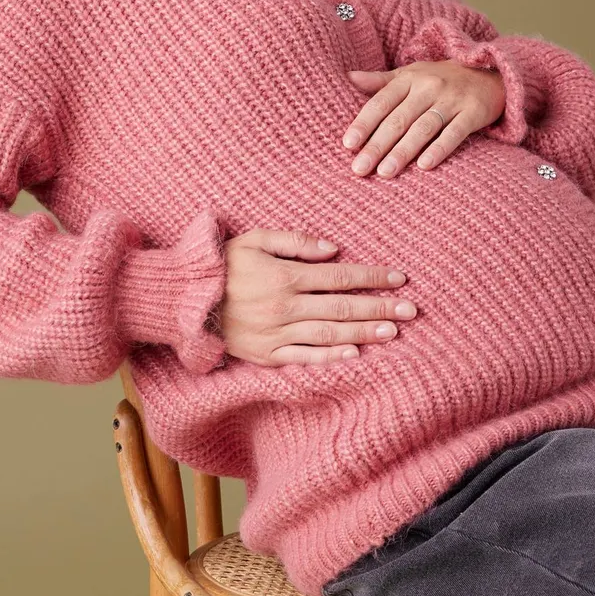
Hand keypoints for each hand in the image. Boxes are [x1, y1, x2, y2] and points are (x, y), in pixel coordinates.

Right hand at [219, 228, 417, 365]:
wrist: (183, 301)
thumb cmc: (222, 264)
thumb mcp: (254, 238)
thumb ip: (295, 241)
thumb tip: (333, 249)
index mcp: (284, 275)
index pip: (340, 276)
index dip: (372, 276)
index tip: (399, 278)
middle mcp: (284, 306)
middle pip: (342, 307)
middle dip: (379, 307)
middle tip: (411, 309)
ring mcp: (276, 333)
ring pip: (330, 334)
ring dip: (364, 333)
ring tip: (393, 330)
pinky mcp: (267, 355)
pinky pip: (304, 357)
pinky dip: (331, 357)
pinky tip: (355, 354)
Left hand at [342, 60, 505, 176]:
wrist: (490, 73)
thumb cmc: (441, 78)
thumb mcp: (411, 74)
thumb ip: (380, 81)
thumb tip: (347, 78)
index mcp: (409, 79)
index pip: (381, 102)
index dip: (363, 123)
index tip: (348, 145)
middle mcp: (429, 87)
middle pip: (398, 119)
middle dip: (377, 145)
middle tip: (360, 169)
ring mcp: (452, 100)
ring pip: (423, 128)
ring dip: (403, 151)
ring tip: (385, 172)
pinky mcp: (473, 113)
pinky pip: (454, 133)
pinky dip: (439, 149)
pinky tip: (424, 166)